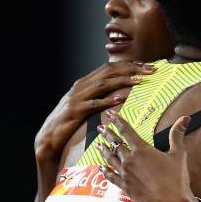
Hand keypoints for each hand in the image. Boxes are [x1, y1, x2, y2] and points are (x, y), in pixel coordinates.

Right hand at [34, 61, 155, 162]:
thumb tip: (120, 93)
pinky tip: (120, 99)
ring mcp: (78, 97)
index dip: (129, 65)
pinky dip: (107, 100)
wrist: (49, 137)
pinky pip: (94, 104)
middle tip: (151, 69)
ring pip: (103, 84)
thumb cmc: (70, 122)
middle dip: (131, 68)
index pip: (110, 67)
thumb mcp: (86, 105)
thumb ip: (99, 97)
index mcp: (85, 82)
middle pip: (109, 71)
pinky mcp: (75, 111)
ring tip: (139, 80)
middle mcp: (81, 86)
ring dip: (123, 80)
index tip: (147, 66)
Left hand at [96, 111, 198, 201]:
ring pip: (110, 159)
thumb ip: (177, 135)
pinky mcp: (125, 187)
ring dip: (104, 150)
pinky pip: (111, 177)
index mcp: (142, 150)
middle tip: (101, 128)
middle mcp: (130, 160)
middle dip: (107, 134)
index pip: (127, 131)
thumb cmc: (176, 180)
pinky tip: (101, 168)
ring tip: (98, 144)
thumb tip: (185, 118)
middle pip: (115, 144)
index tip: (110, 114)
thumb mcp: (179, 155)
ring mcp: (126, 174)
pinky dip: (105, 171)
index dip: (117, 121)